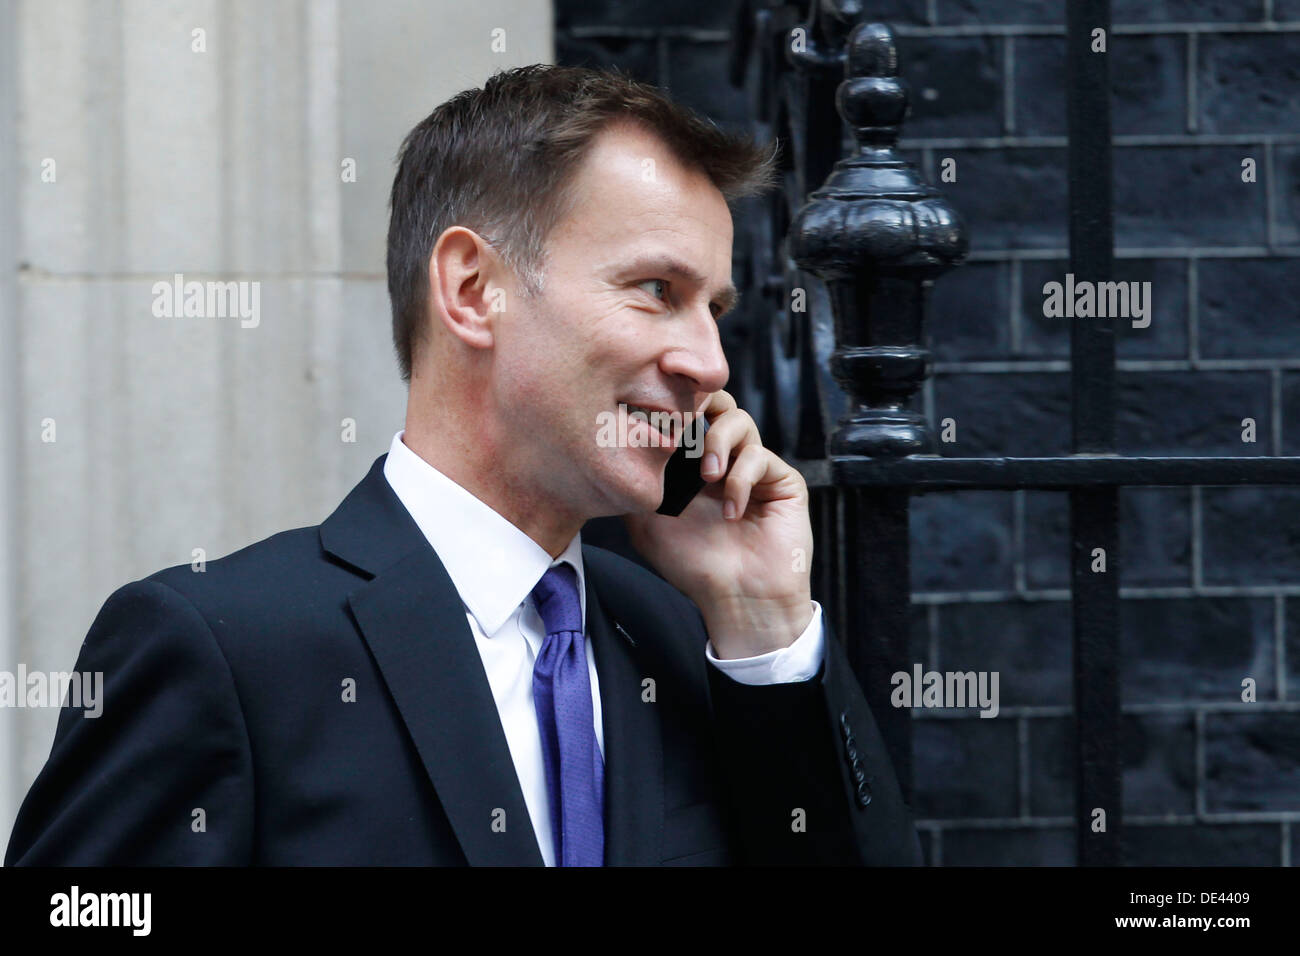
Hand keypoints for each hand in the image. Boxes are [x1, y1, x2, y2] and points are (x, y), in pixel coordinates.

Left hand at [622, 389, 813, 658]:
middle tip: (683, 429)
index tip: (652, 413)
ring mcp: (753, 466)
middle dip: (698, 407)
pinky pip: (760, 456)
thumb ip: (635, 483)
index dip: (671, 406)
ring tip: (707, 479)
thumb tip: (613, 447)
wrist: (736, 598)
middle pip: (716, 400)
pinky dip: (741, 480)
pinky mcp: (781, 479)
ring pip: (739, 419)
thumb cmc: (693, 564)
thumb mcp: (647, 521)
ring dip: (718, 443)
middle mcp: (724, 458)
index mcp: (692, 463)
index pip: (685, 413)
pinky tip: (731, 512)